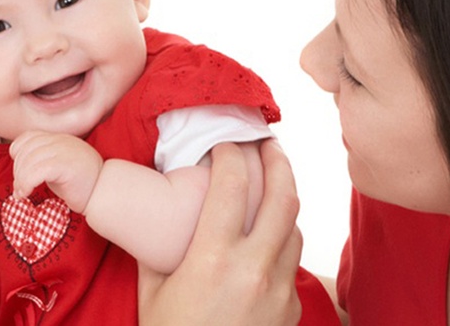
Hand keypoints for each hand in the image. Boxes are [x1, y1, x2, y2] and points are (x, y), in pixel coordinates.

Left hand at [9, 131, 102, 212]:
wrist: (106, 194)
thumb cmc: (82, 185)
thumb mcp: (60, 165)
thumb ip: (44, 159)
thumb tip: (19, 167)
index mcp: (60, 138)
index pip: (29, 137)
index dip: (18, 154)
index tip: (20, 173)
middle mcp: (61, 140)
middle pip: (26, 150)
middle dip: (17, 171)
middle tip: (19, 189)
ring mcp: (63, 150)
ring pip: (28, 161)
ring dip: (20, 180)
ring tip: (22, 194)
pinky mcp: (64, 164)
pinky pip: (35, 171)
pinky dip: (25, 183)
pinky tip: (26, 193)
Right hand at [138, 139, 302, 325]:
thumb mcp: (153, 290)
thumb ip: (160, 249)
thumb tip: (159, 214)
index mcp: (213, 259)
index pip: (233, 186)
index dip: (230, 153)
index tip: (224, 141)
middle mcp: (255, 269)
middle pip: (283, 197)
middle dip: (277, 161)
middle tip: (267, 143)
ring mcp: (279, 291)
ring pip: (295, 227)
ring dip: (285, 198)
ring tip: (273, 182)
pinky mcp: (290, 310)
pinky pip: (294, 260)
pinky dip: (284, 238)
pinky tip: (269, 233)